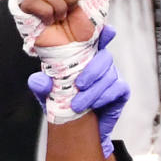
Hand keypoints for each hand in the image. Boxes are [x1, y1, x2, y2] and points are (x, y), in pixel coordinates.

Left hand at [28, 28, 128, 155]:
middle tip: (79, 85)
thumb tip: (39, 81)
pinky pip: (118, 89)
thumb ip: (41, 85)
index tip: (107, 30)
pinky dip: (105, 96)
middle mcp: (100, 63)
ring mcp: (112, 76)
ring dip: (94, 91)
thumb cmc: (62, 104)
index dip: (103, 33)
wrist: (75, 129)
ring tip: (78, 105)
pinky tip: (95, 105)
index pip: (95, 38)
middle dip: (92, 71)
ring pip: (109, 76)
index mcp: (84, 56)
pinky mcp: (120, 92)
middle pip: (105, 57)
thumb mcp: (47, 94)